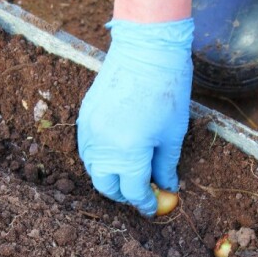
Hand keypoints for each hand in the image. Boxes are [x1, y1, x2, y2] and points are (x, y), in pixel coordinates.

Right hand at [77, 18, 193, 215]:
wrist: (145, 49)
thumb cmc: (166, 89)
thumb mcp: (173, 133)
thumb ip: (166, 164)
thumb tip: (167, 185)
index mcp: (128, 153)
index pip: (133, 190)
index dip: (145, 202)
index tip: (154, 207)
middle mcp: (103, 146)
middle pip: (106, 186)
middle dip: (123, 194)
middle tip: (140, 192)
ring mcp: (89, 130)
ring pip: (93, 168)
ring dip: (110, 176)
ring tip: (130, 173)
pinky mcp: (85, 116)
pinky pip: (88, 148)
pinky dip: (101, 158)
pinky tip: (118, 152)